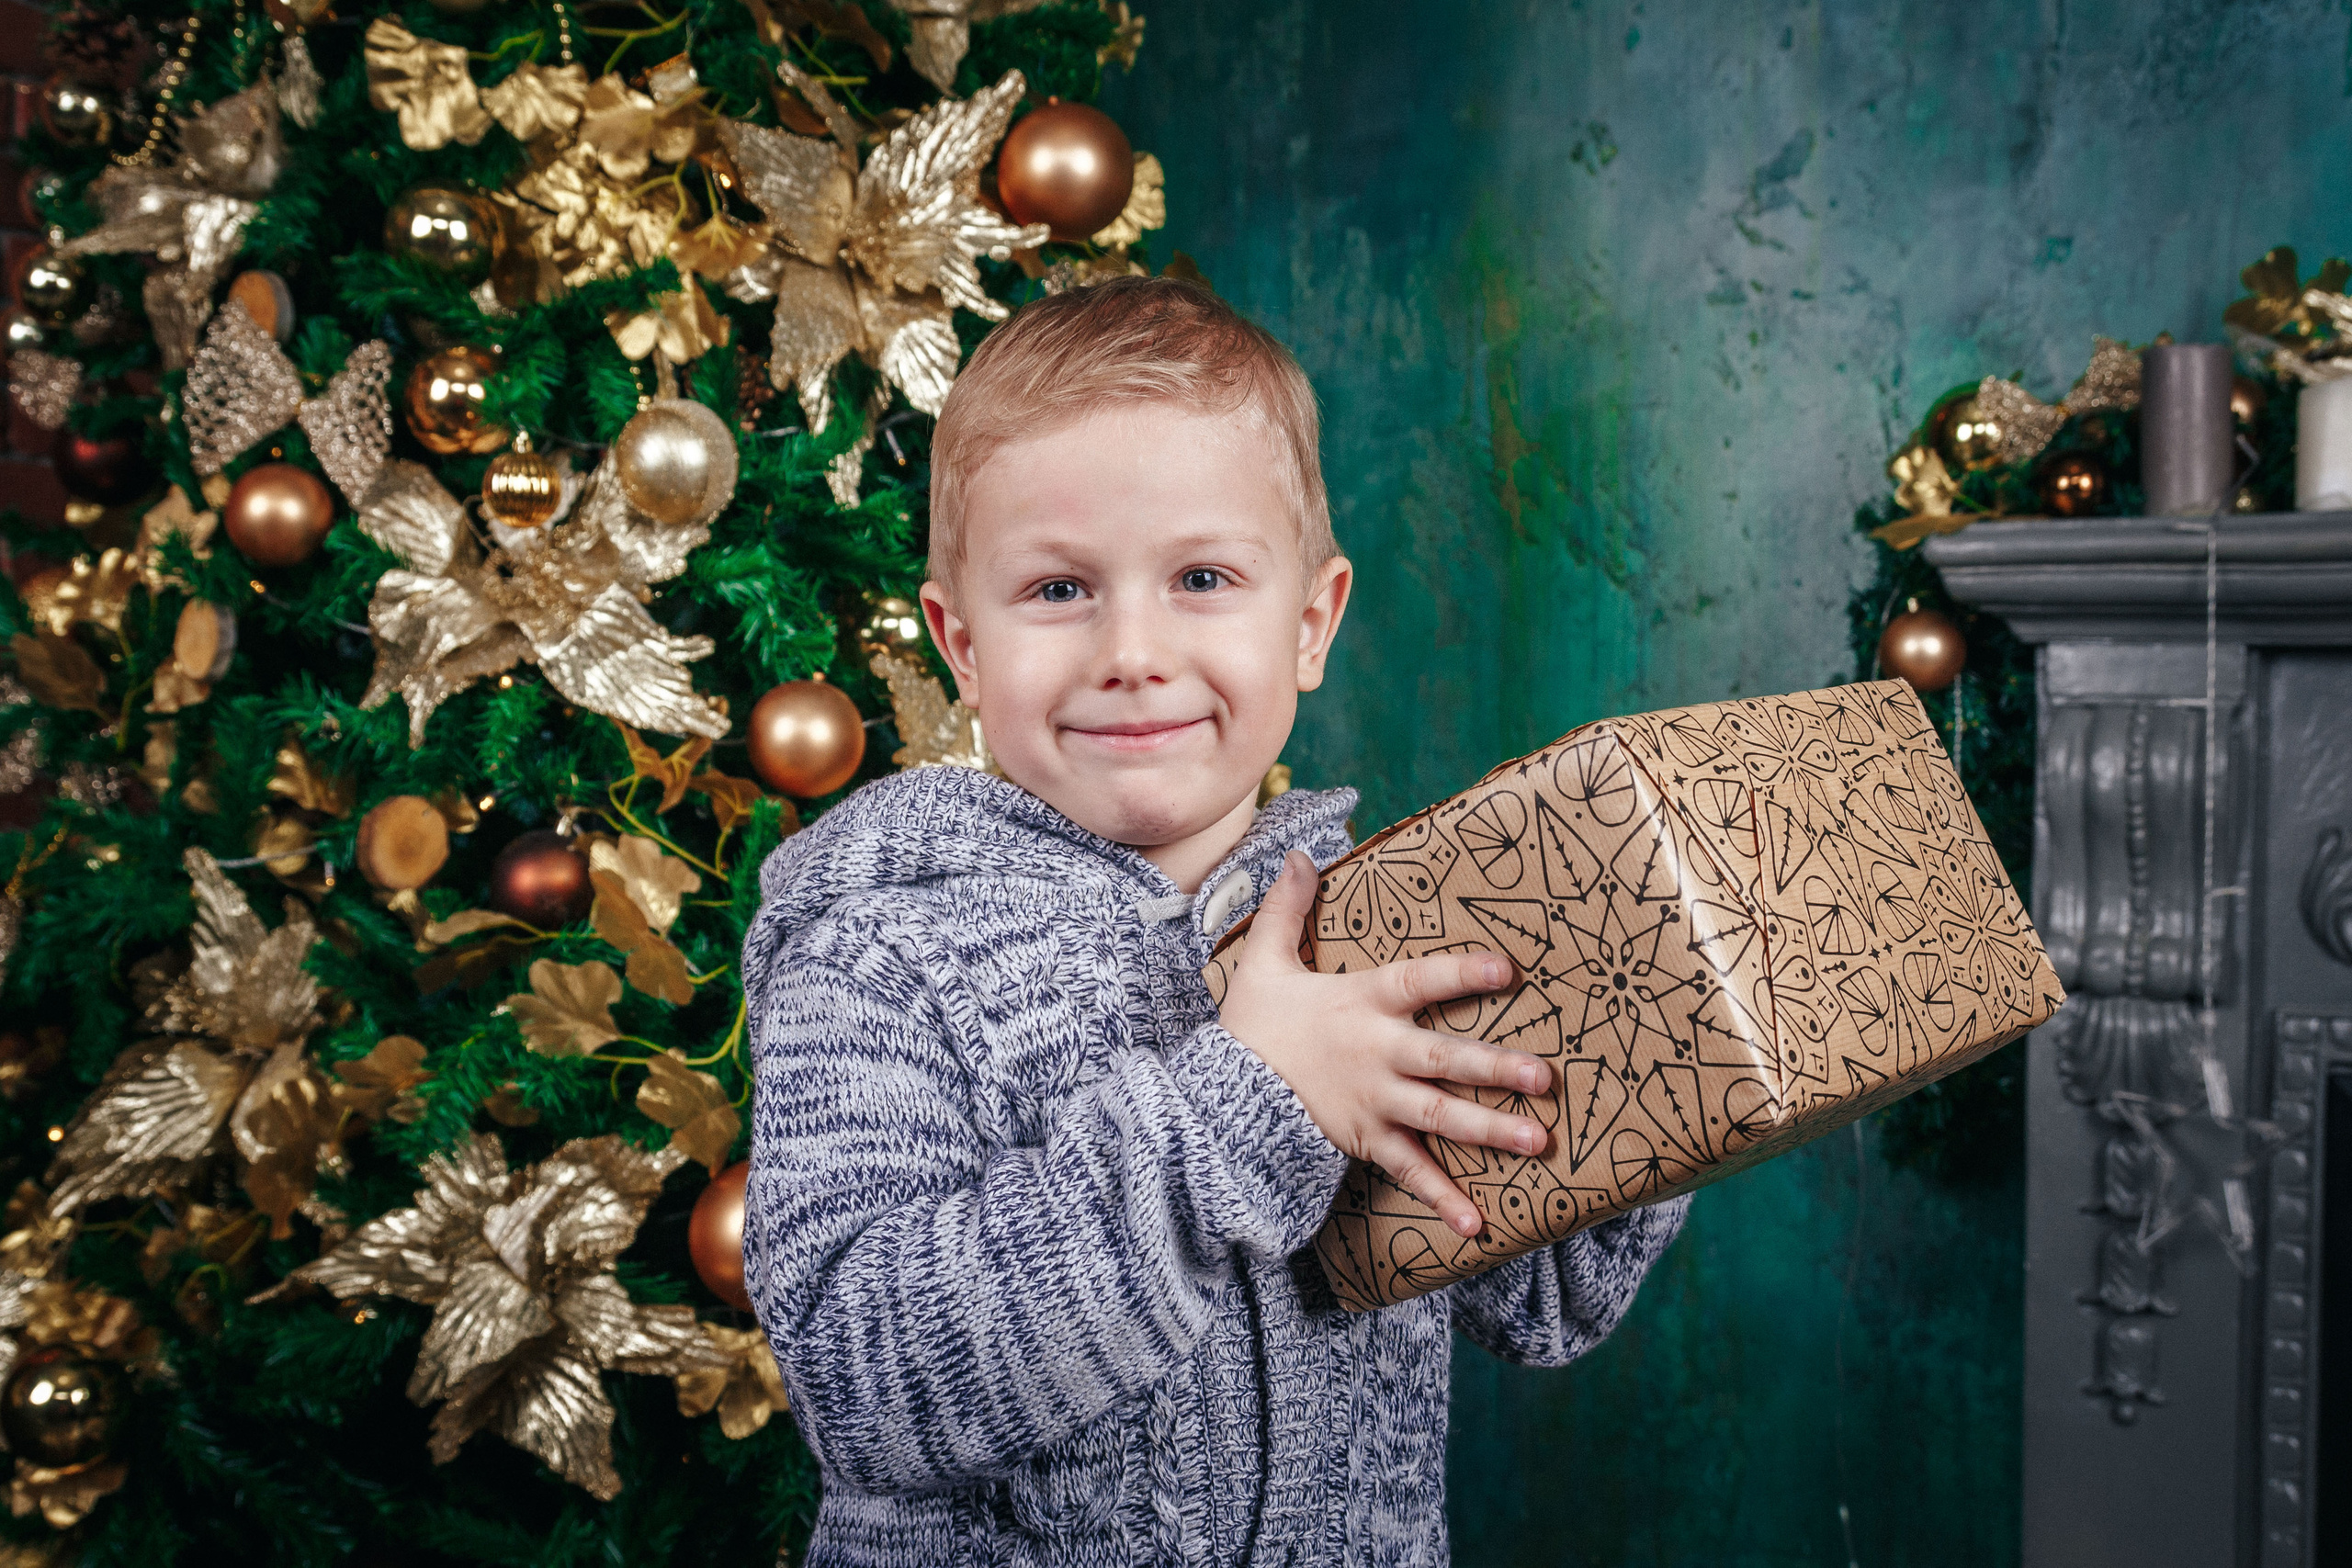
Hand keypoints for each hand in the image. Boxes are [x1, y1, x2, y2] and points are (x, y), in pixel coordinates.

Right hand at [1217, 849, 1552, 1236]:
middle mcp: (1377, 1054)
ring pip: (1441, 1117)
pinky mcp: (1365, 1141)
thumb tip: (1301, 854)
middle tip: (1545, 1077)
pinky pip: (1409, 1170)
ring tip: (1539, 1143)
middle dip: (1496, 1067)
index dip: (1462, 974)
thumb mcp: (1263, 962)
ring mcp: (1375, 1102)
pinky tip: (1477, 1223)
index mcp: (1360, 1004)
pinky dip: (1441, 1198)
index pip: (1419, 982)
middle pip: (1445, 1060)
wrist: (1217, 1098)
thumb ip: (1286, 909)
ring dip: (1491, 1130)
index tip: (1507, 969)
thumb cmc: (1251, 1028)